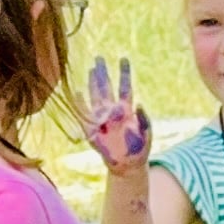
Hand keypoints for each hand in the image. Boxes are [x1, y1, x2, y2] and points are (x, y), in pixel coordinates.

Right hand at [82, 57, 151, 172]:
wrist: (128, 165)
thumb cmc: (140, 148)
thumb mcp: (147, 133)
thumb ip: (144, 119)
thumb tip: (139, 104)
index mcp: (126, 109)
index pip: (125, 87)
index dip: (124, 74)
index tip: (124, 59)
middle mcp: (113, 110)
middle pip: (107, 87)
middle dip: (103, 72)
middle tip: (99, 58)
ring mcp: (102, 118)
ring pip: (96, 96)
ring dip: (93, 83)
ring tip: (91, 69)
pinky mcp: (93, 129)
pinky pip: (85, 114)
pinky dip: (80, 104)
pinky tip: (77, 92)